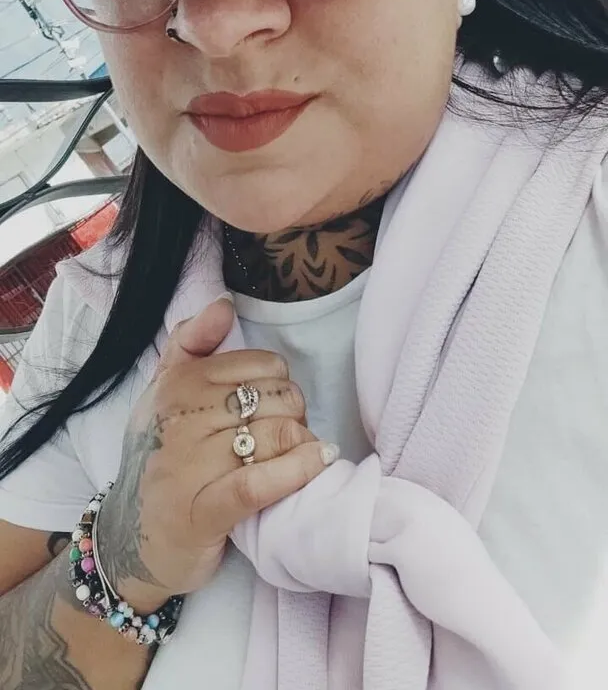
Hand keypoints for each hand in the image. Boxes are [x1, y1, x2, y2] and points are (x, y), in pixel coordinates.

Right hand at [96, 297, 337, 610]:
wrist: (130, 538)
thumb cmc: (158, 456)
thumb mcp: (162, 392)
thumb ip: (191, 342)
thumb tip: (224, 303)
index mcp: (177, 384)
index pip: (264, 366)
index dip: (281, 383)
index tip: (274, 404)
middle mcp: (182, 419)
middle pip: (278, 398)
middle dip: (296, 414)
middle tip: (287, 434)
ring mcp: (192, 466)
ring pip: (279, 435)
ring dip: (302, 444)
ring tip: (298, 454)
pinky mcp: (205, 512)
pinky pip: (263, 481)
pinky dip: (298, 470)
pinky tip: (316, 462)